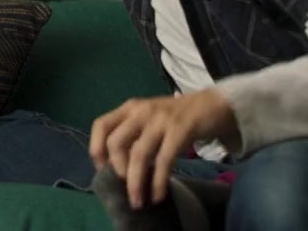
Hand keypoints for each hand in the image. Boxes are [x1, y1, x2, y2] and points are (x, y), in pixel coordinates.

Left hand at [89, 90, 237, 208]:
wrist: (210, 105)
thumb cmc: (175, 117)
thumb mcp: (148, 119)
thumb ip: (132, 134)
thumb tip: (116, 167)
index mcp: (129, 108)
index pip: (101, 125)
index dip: (96, 150)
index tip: (102, 169)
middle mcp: (141, 111)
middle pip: (116, 143)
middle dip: (117, 169)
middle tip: (124, 186)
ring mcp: (160, 119)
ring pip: (138, 154)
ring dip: (135, 182)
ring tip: (137, 201)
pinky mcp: (179, 130)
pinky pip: (163, 160)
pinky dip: (158, 182)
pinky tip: (157, 195)